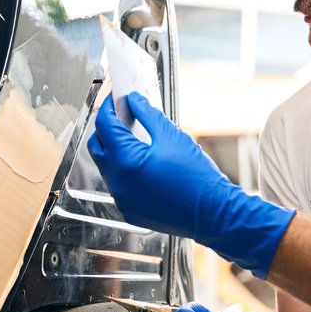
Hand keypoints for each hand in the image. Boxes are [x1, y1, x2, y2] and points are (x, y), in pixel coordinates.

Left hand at [88, 93, 295, 277]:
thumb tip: (134, 101)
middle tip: (122, 116)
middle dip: (106, 128)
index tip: (117, 98)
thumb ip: (148, 115)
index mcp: (126, 161)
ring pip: (106, 168)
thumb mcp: (172, 137)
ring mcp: (122, 200)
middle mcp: (118, 183)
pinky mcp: (129, 211)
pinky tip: (143, 164)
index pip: (104, 125)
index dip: (109, 106)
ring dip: (114, 151)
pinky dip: (124, 171)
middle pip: (97, 146)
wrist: (213, 214)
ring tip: (135, 140)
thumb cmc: (197, 178)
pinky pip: (119, 186)